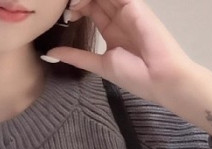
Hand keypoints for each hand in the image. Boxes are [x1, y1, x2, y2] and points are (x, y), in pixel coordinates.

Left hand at [46, 0, 194, 103]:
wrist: (160, 78)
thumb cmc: (134, 75)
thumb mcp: (100, 65)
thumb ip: (77, 56)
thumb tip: (51, 54)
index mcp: (112, 31)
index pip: (90, 9)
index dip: (75, 8)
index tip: (64, 17)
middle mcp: (119, 17)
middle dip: (77, 0)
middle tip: (64, 7)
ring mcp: (127, 9)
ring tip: (72, 3)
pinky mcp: (134, 5)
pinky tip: (82, 1)